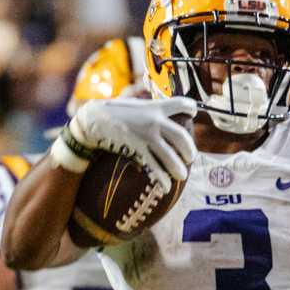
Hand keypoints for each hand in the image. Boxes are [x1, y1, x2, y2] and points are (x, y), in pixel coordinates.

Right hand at [65, 97, 198, 191]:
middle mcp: (154, 120)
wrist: (96, 118)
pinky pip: (154, 166)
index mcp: (156, 106)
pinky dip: (162, 178)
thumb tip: (167, 112)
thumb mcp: (139, 104)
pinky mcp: (137, 148)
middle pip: (181, 136)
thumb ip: (154, 108)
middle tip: (190, 158)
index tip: (194, 113)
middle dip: (189, 149)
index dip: (191, 108)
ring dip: (178, 168)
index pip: (181, 103)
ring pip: (169, 155)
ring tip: (182, 175)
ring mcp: (146, 136)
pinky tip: (167, 186)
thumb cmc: (118, 111)